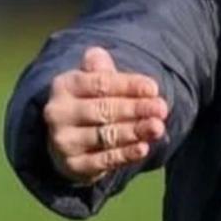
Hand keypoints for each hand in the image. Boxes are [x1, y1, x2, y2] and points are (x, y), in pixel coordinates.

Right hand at [43, 47, 167, 185]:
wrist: (69, 142)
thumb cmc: (90, 103)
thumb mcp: (93, 83)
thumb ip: (101, 71)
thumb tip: (97, 54)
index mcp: (64, 86)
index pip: (100, 83)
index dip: (128, 86)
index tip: (153, 88)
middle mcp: (58, 113)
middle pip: (104, 109)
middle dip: (136, 108)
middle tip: (161, 108)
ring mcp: (63, 141)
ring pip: (105, 135)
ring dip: (135, 131)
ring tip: (157, 127)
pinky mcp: (72, 166)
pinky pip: (103, 160)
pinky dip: (125, 154)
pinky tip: (143, 147)